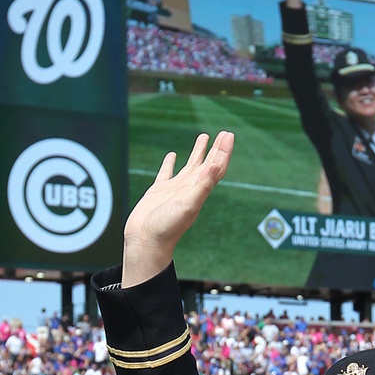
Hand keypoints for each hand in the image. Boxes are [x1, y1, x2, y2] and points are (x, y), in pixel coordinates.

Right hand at [122, 132, 233, 287]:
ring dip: (199, 152)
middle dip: (217, 149)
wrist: (146, 241)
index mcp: (199, 190)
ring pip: (190, 166)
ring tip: (204, 137)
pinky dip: (170, 163)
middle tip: (225, 133)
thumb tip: (216, 165)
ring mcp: (174, 189)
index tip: (228, 135)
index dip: (224, 151)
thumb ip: (203, 185)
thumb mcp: (188, 204)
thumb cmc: (167, 227)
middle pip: (208, 164)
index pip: (216, 167)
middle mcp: (190, 188)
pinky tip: (172, 155)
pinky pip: (166, 172)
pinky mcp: (158, 191)